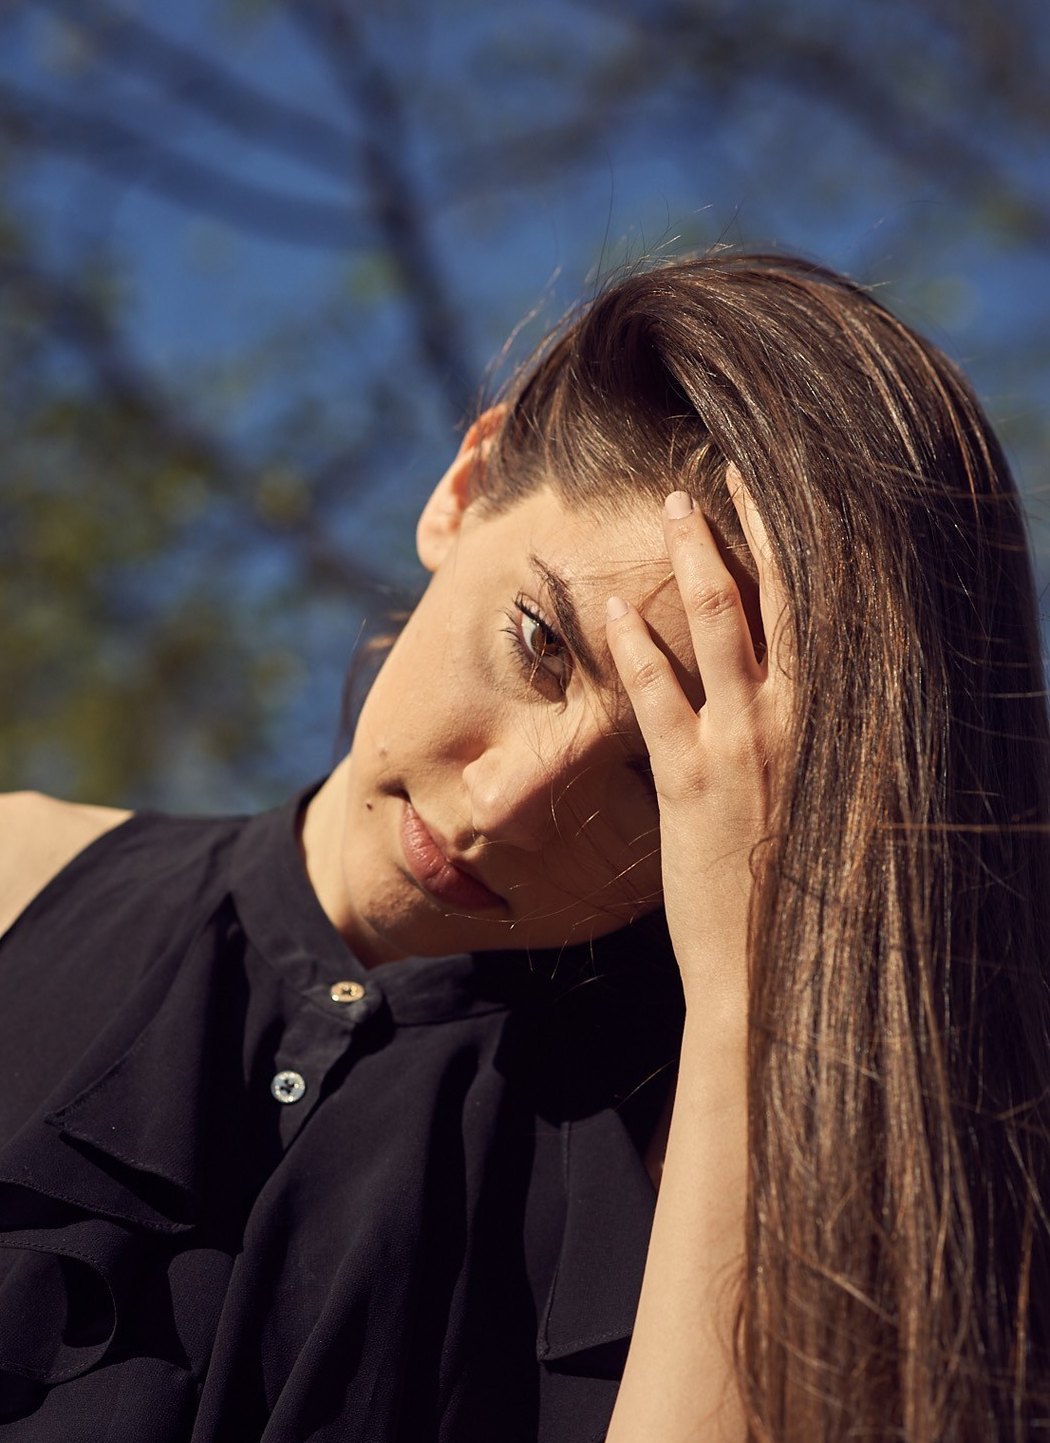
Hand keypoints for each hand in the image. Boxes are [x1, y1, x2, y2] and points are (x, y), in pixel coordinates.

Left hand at [606, 468, 791, 1016]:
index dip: (805, 552)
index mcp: (835, 725)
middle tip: (728, 470)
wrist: (773, 973)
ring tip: (674, 505)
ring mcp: (745, 744)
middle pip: (778, 595)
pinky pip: (656, 693)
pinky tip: (607, 611)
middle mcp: (800, 720)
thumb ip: (815, 748)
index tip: (792, 502)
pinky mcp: (693, 778)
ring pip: (719, 623)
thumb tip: (809, 709)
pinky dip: (630, 646)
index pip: (827, 615)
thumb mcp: (825, 809)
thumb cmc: (800, 896)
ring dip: (692, 557)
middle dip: (753, 525)